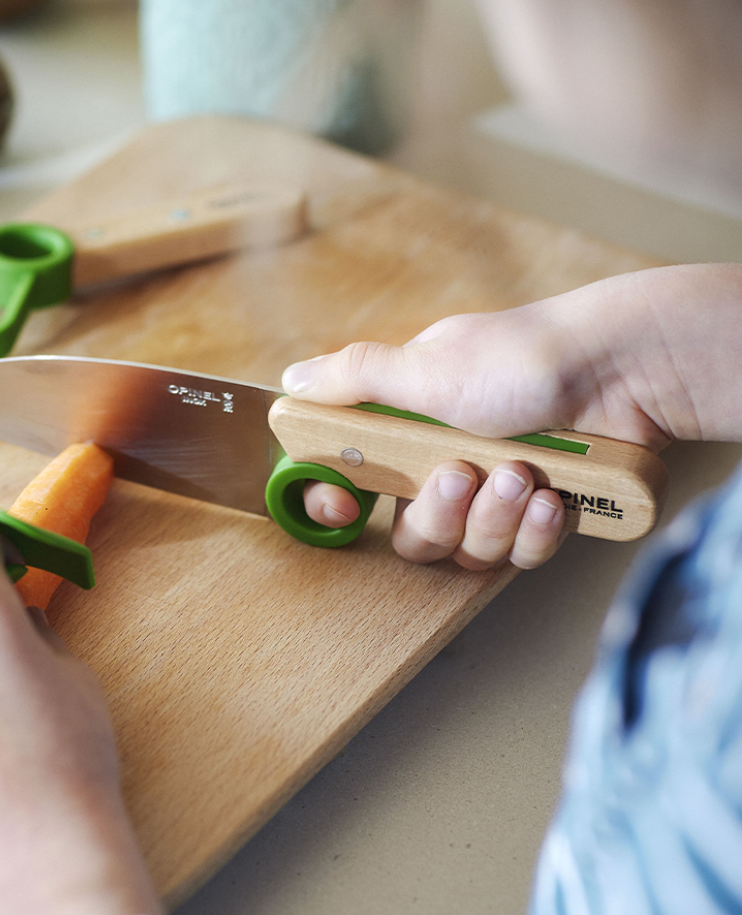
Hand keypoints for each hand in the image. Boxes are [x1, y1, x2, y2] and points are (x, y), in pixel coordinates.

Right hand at [282, 264, 741, 568]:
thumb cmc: (521, 359)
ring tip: (522, 475)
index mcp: (411, 430)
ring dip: (493, 518)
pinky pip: (521, 555)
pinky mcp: (542, 517)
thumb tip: (291, 381)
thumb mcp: (426, 366)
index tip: (344, 503)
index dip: (339, 504)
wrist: (623, 372)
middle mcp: (448, 465)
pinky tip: (552, 497)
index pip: (354, 483)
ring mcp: (496, 495)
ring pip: (468, 552)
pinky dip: (536, 531)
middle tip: (464, 473)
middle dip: (439, 513)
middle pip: (414, 535)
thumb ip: (354, 378)